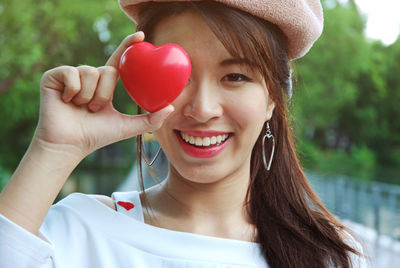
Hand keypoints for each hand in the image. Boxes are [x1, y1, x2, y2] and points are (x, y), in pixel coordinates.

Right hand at [34, 32, 173, 157]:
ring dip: (88, 96)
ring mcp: (71, 75)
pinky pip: (71, 73)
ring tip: (80, 108)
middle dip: (104, 95)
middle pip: (107, 71)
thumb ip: (150, 119)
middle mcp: (89, 76)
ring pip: (90, 72)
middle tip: (94, 110)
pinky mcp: (54, 76)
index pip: (118, 61)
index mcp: (104, 84)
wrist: (69, 145)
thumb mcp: (127, 127)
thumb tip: (172, 108)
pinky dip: (72, 91)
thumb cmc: (97, 136)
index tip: (141, 37)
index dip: (128, 46)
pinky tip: (66, 101)